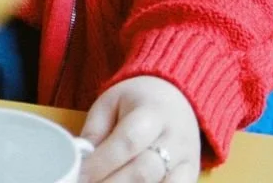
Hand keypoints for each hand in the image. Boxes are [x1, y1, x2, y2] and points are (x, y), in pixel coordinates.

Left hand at [78, 75, 200, 181]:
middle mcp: (174, 139)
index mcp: (151, 113)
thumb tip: (80, 159)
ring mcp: (187, 161)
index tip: (79, 175)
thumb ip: (94, 130)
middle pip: (143, 172)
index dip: (101, 163)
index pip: (127, 142)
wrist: (177, 97)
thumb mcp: (110, 101)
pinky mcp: (193, 176)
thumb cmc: (137, 100)